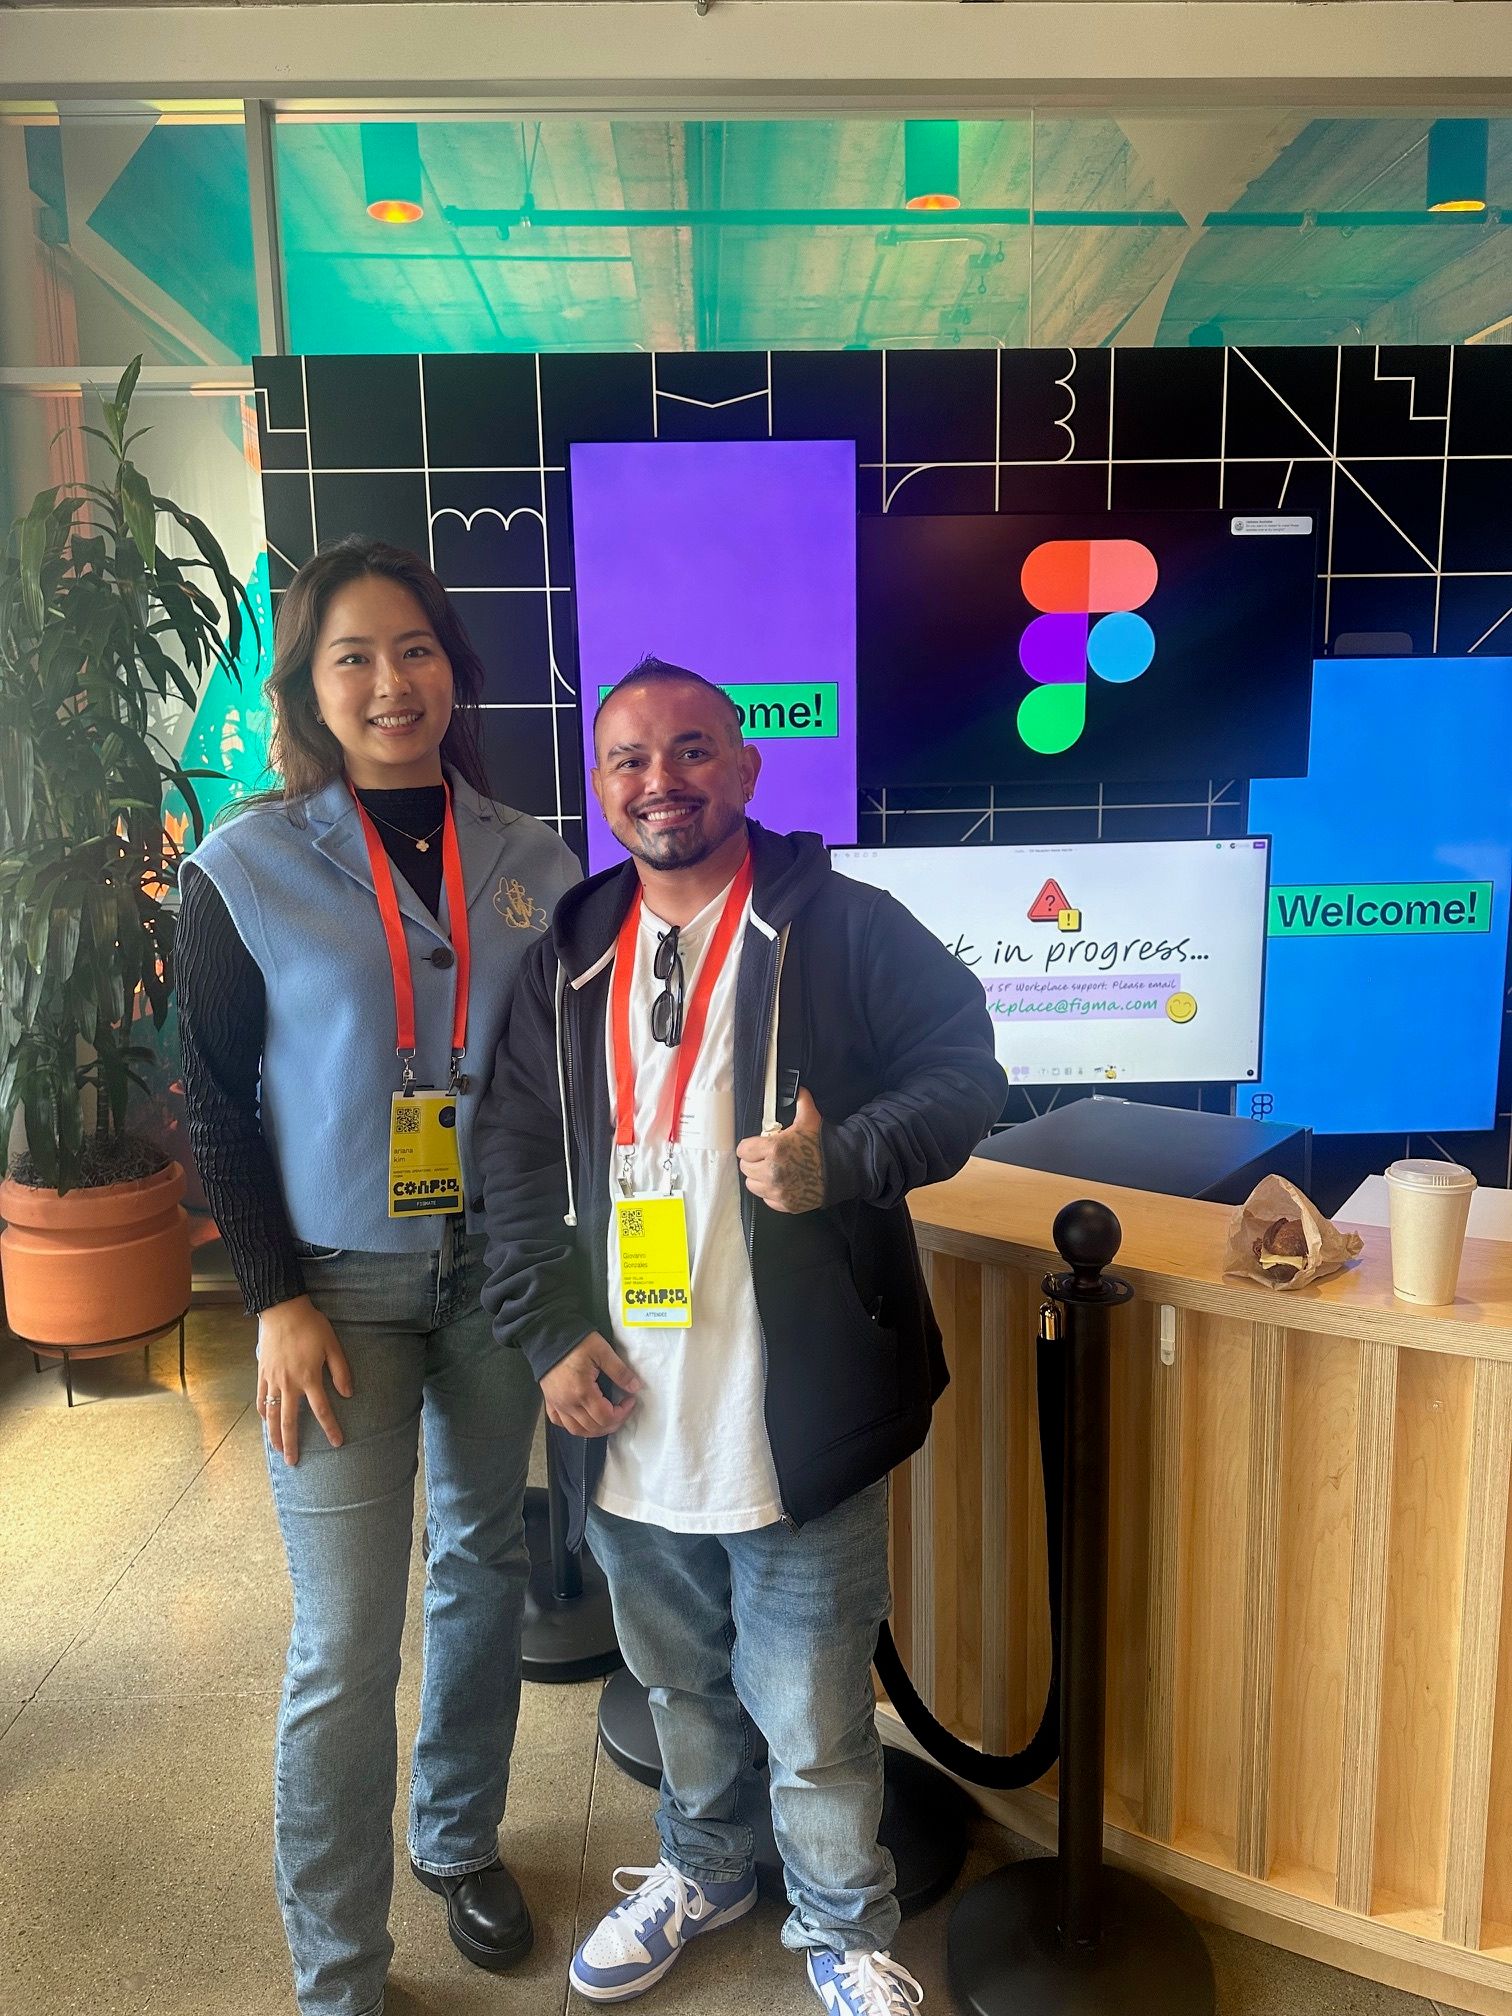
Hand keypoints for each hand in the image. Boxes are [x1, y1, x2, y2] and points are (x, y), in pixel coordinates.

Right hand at [256, 1295, 353, 1465]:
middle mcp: (289, 1384)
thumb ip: (341, 1371)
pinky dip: (262, 1412)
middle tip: (293, 1462)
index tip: (336, 1442)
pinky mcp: (262, 1373)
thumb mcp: (332, 1345)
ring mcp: (272, 1380)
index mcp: (309, 1377)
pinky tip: (264, 1421)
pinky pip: (260, 1398)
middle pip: (289, 1421)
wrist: (282, 1309)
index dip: (330, 1428)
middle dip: (292, 1443)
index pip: (321, 1410)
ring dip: (274, 1434)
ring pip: (270, 1414)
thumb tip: (348, 1394)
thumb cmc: (311, 1326)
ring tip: (277, 1450)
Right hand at [541, 1332, 643, 1437]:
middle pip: (594, 1428)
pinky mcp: (550, 1401)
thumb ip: (619, 1371)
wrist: (548, 1337)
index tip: (630, 1400)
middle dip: (613, 1423)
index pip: (606, 1417)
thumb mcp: (602, 1351)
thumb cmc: (575, 1342)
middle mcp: (568, 1403)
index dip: (623, 1413)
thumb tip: (635, 1387)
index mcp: (582, 1392)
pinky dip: (574, 1426)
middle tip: (623, 1410)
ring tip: (607, 1418)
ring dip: (595, 1430)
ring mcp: (557, 1404)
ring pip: (577, 1431)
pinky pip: (560, 1423)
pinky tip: (583, 1419)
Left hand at [737, 1086, 826, 1213]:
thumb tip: (797, 1088)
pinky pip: (766, 1199)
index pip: (743, 1150)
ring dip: (759, 1177)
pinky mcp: (785, 1204)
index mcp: (774, 1149)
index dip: (749, 1146)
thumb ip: (800, 1101)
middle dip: (754, 1161)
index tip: (756, 1145)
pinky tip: (781, 1183)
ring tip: (771, 1170)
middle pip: (746, 1168)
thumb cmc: (824, 1145)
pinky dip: (771, 1192)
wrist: (843, 1169)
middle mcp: (772, 1172)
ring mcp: (778, 1191)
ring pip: (753, 1185)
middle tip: (765, 1157)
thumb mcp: (810, 1119)